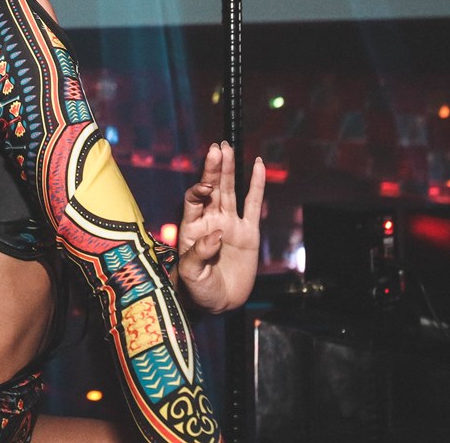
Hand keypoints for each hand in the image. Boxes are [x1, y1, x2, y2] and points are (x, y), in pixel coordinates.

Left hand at [174, 141, 265, 313]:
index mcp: (192, 227)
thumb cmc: (198, 289)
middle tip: (216, 148)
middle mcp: (210, 220)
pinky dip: (256, 185)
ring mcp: (230, 223)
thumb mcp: (191, 276)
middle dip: (213, 169)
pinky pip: (253, 204)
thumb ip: (198, 255)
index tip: (206, 188)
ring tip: (227, 148)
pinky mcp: (248, 232)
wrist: (219, 302)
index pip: (193, 200)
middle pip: (212, 188)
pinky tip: (258, 165)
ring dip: (229, 170)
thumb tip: (214, 235)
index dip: (198, 190)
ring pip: (230, 191)